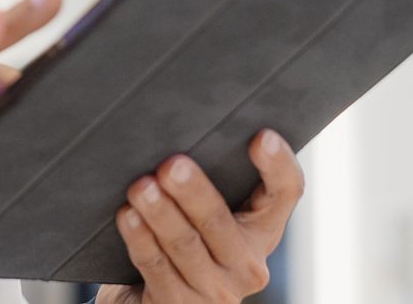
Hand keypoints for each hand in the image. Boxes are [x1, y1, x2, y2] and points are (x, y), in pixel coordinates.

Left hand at [97, 129, 304, 303]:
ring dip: (160, 214)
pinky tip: (128, 217)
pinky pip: (157, 267)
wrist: (152, 295)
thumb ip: (204, 174)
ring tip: (140, 188)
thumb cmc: (181, 234)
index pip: (284, 193)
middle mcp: (248, 264)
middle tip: (171, 164)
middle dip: (194, 192)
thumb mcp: (201, 207)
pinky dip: (140, 239)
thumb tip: (174, 125)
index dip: (278, 165)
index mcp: (261, 228)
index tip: (261, 136)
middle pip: (221, 222)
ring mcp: (216, 290)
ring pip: (185, 245)